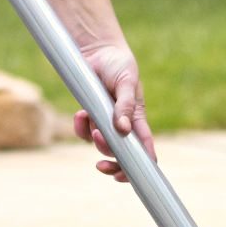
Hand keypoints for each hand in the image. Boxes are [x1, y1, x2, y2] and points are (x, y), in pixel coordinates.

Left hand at [72, 43, 156, 182]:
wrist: (97, 51)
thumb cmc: (118, 64)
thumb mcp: (126, 82)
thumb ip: (126, 105)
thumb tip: (123, 129)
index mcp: (138, 119)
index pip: (145, 149)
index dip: (141, 167)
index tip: (129, 176)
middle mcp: (123, 125)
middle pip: (121, 155)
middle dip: (112, 163)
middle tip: (101, 165)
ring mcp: (106, 122)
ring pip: (101, 146)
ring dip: (94, 142)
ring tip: (89, 122)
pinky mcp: (90, 117)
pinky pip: (84, 132)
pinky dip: (80, 127)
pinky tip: (80, 114)